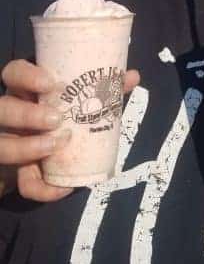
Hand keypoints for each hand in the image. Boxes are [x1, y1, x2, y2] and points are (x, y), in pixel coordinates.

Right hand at [0, 59, 139, 201]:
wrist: (46, 160)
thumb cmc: (66, 118)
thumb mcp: (80, 101)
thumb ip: (103, 88)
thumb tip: (132, 76)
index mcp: (26, 91)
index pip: (13, 74)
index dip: (26, 76)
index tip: (49, 82)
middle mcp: (11, 116)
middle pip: (3, 109)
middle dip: (26, 114)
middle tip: (56, 119)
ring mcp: (10, 143)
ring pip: (3, 146)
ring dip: (27, 148)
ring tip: (56, 146)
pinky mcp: (17, 173)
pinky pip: (24, 185)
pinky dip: (44, 189)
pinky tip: (64, 187)